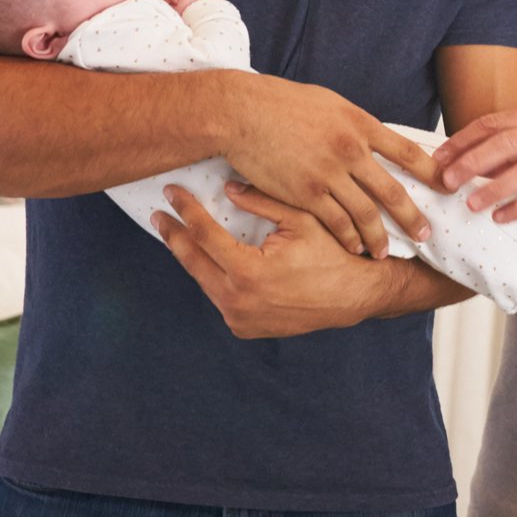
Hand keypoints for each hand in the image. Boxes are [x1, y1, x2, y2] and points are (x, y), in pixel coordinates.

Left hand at [152, 183, 394, 339]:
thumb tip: (227, 187)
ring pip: (204, 281)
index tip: (172, 194)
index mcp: (248, 272)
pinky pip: (220, 298)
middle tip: (160, 216)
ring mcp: (239, 319)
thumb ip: (261, 202)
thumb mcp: (300, 220)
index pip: (205, 235)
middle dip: (174, 236)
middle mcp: (238, 301)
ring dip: (193, 257)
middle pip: (193, 261)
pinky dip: (214, 278)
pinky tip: (209, 260)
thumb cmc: (333, 254)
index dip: (187, 211)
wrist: (355, 296)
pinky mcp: (245, 328)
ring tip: (179, 235)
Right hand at [222, 74, 441, 257]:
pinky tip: (354, 247)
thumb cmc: (281, 103)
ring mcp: (329, 174)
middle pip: (392, 191)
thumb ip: (353, 124)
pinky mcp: (306, 194)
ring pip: (366, 214)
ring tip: (386, 252)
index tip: (447, 187)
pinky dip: (348, 238)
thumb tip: (372, 140)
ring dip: (379, 237)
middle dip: (413, 218)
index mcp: (360, 124)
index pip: (407, 152)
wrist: (242, 113)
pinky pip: (336, 223)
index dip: (431, 172)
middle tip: (426, 236)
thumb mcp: (329, 103)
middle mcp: (351, 150)